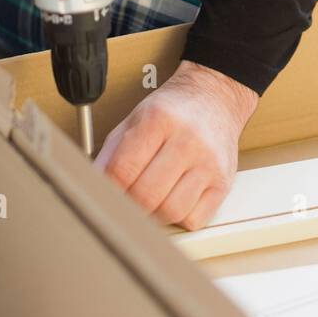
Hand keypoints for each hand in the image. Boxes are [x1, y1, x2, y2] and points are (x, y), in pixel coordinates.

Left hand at [95, 59, 258, 228]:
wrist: (216, 97)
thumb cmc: (173, 110)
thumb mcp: (136, 118)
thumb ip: (112, 151)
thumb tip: (93, 183)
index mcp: (159, 120)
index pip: (123, 170)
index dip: (108, 189)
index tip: (104, 194)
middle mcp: (187, 140)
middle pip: (146, 196)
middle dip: (128, 205)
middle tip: (125, 201)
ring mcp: (209, 163)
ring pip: (171, 211)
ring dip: (153, 214)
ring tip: (150, 201)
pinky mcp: (224, 182)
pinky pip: (194, 219)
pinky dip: (178, 218)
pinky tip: (174, 200)